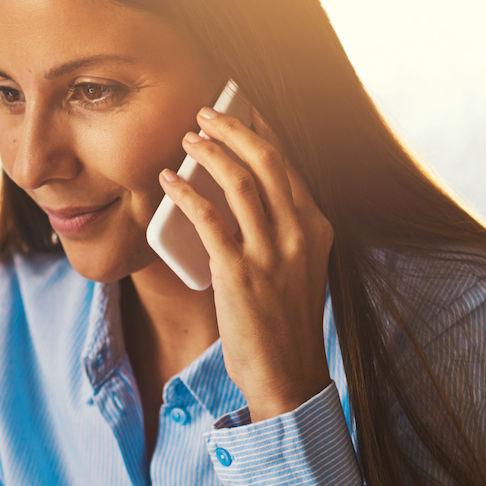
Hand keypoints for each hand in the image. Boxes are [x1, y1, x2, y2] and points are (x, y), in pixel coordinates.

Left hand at [159, 107, 333, 420]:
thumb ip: (281, 233)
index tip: (242, 109)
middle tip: (206, 111)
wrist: (288, 376)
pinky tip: (168, 181)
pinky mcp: (240, 273)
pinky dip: (186, 192)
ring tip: (187, 137)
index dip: (262, 132)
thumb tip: (243, 197)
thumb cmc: (285, 325)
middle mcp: (299, 234)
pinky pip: (209, 218)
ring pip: (240, 181)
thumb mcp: (298, 270)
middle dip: (235, 128)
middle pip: (268, 161)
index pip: (289, 165)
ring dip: (209, 151)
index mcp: (317, 229)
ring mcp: (271, 253)